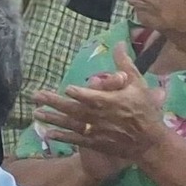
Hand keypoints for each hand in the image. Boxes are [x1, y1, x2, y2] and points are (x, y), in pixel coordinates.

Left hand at [31, 40, 166, 168]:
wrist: (150, 142)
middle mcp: (99, 117)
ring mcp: (95, 131)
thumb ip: (124, 64)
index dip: (80, 93)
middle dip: (54, 102)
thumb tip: (118, 43)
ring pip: (70, 124)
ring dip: (52, 118)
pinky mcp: (95, 142)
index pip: (91, 96)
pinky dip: (62, 137)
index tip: (67, 89)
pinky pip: (75, 139)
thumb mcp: (138, 84)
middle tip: (35, 96)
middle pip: (73, 109)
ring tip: (36, 113)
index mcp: (109, 102)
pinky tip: (47, 133)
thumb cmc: (144, 110)